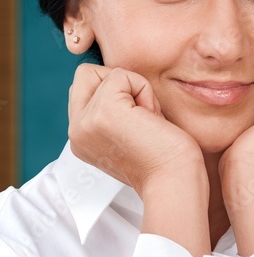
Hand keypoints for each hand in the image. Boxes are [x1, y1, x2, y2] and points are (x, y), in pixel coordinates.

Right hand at [68, 64, 203, 197]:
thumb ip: (112, 113)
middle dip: (120, 86)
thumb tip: (117, 81)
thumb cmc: (166, 161)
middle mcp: (76, 130)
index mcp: (80, 138)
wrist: (175, 182)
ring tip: (148, 122)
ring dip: (136, 91)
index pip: (83, 89)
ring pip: (108, 74)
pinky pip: (122, 75)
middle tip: (142, 117)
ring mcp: (86, 121)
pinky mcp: (104, 111)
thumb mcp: (128, 135)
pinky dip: (144, 90)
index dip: (115, 93)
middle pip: (87, 74)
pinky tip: (152, 118)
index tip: (136, 123)